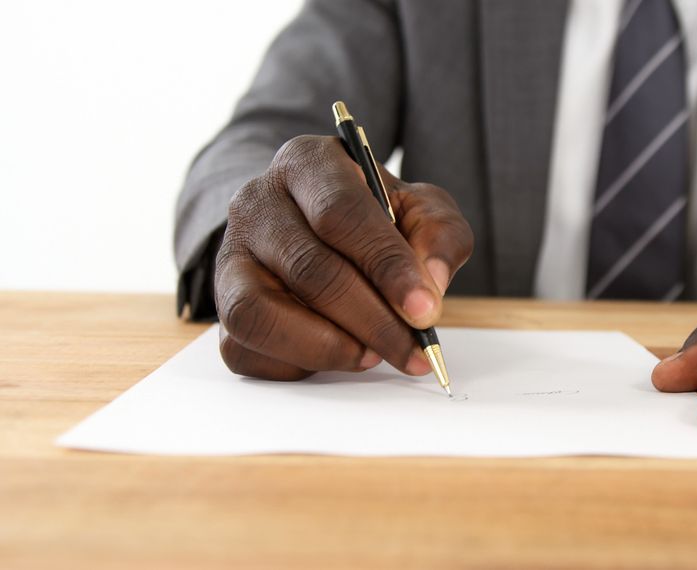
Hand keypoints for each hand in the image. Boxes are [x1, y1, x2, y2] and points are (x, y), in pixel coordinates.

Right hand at [214, 135, 472, 379]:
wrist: (325, 228)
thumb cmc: (377, 217)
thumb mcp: (422, 209)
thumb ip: (439, 236)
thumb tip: (430, 284)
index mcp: (307, 163)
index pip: (340, 214)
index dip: (386, 266)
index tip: (424, 310)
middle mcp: (256, 203)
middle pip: (309, 270)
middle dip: (372, 321)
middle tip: (414, 350)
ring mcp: (230, 256)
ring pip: (260, 314)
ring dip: (326, 347)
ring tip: (372, 355)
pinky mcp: (223, 305)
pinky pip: (245, 347)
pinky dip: (296, 364)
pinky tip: (338, 355)